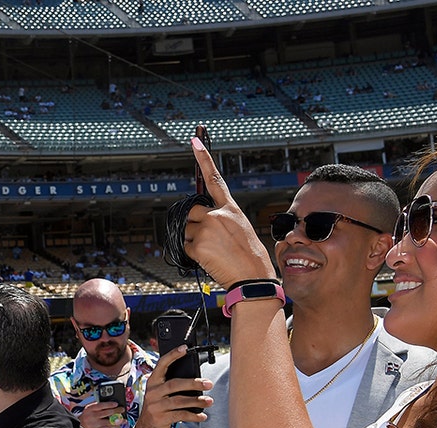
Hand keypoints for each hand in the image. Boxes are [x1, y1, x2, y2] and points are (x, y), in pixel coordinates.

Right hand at [78, 401, 125, 427]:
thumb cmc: (85, 418)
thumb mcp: (88, 409)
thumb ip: (97, 406)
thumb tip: (108, 403)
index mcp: (90, 409)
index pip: (101, 405)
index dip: (110, 404)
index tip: (116, 404)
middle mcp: (93, 416)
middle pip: (107, 413)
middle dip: (116, 411)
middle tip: (122, 409)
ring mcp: (96, 424)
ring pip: (109, 421)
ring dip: (118, 420)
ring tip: (123, 419)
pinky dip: (114, 427)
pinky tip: (118, 425)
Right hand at [130, 346, 212, 427]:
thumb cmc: (158, 407)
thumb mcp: (160, 393)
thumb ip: (172, 385)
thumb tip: (196, 379)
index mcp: (153, 381)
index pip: (162, 364)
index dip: (173, 355)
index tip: (185, 348)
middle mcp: (152, 392)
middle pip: (174, 384)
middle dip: (193, 383)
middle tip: (208, 383)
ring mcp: (155, 406)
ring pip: (179, 401)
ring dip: (196, 401)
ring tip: (209, 401)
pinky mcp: (160, 418)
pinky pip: (180, 415)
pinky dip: (193, 415)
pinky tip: (202, 416)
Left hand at [183, 137, 277, 287]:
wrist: (253, 277)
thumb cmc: (248, 256)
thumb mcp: (240, 229)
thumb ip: (221, 218)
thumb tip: (197, 217)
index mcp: (231, 208)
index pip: (215, 179)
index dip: (204, 158)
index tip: (195, 140)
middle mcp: (218, 214)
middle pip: (191, 211)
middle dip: (194, 223)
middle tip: (211, 240)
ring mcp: (206, 228)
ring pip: (184, 230)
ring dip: (192, 240)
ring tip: (214, 251)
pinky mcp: (197, 244)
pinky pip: (183, 246)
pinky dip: (191, 253)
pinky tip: (209, 259)